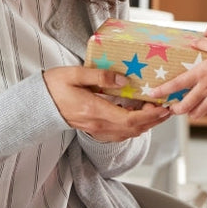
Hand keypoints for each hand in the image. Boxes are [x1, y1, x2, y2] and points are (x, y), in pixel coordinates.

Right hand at [44, 66, 170, 141]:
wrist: (38, 103)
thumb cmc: (55, 85)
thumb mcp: (76, 74)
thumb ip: (101, 76)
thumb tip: (125, 81)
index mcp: (94, 110)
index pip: (129, 119)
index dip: (150, 116)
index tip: (164, 107)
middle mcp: (97, 124)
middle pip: (133, 129)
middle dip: (154, 120)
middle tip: (169, 107)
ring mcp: (95, 129)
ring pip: (128, 133)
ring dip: (146, 124)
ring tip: (159, 111)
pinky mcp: (94, 130)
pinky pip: (120, 133)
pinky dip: (134, 127)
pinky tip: (141, 116)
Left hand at [152, 37, 206, 124]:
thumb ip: (204, 44)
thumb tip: (194, 41)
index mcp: (200, 73)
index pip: (176, 84)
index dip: (162, 90)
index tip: (152, 95)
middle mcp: (205, 88)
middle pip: (184, 104)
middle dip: (176, 109)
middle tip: (173, 109)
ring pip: (198, 113)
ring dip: (193, 114)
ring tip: (191, 112)